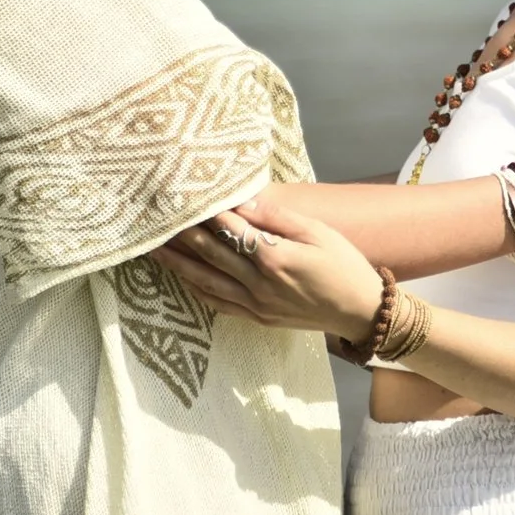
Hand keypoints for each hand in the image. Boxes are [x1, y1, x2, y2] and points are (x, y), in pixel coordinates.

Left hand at [151, 196, 385, 340]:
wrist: (361, 311)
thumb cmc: (344, 265)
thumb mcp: (318, 232)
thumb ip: (277, 218)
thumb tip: (242, 202)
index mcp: (274, 257)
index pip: (229, 229)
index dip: (205, 212)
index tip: (182, 196)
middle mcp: (259, 283)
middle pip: (210, 254)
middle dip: (180, 235)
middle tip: (154, 219)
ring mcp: (256, 304)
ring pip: (206, 281)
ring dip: (178, 264)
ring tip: (153, 249)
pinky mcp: (258, 318)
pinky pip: (218, 304)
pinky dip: (196, 289)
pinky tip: (182, 277)